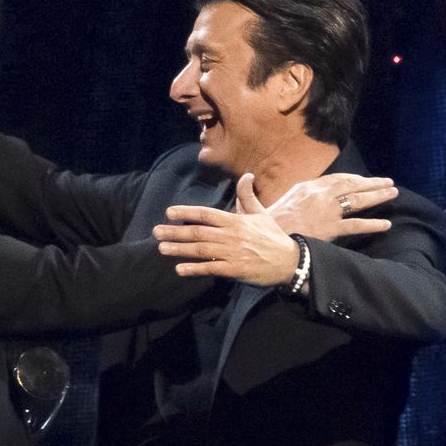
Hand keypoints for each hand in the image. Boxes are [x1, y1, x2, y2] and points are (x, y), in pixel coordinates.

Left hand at [153, 174, 298, 284]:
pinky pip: (211, 268)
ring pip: (200, 249)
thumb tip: (247, 175)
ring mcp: (232, 253)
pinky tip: (180, 269)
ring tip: (162, 248)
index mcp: (235, 221)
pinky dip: (194, 269)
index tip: (169, 212)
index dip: (187, 212)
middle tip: (156, 231)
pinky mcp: (235, 270)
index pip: (206, 214)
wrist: (289, 261)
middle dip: (175, 231)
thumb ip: (248, 196)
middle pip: (198, 232)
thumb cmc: (272, 237)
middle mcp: (231, 235)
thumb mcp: (261, 213)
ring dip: (179, 249)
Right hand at [267, 173, 396, 239]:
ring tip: (392, 193)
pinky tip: (385, 224)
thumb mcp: (256, 201)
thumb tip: (251, 178)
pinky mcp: (330, 228)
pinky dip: (372, 225)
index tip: (363, 181)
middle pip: (351, 185)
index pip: (335, 179)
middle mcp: (319, 196)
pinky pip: (356, 225)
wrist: (267, 239)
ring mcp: (327, 211)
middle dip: (371, 183)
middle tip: (387, 183)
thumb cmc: (263, 224)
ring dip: (377, 196)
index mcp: (305, 188)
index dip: (353, 179)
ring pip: (357, 201)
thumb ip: (260, 191)